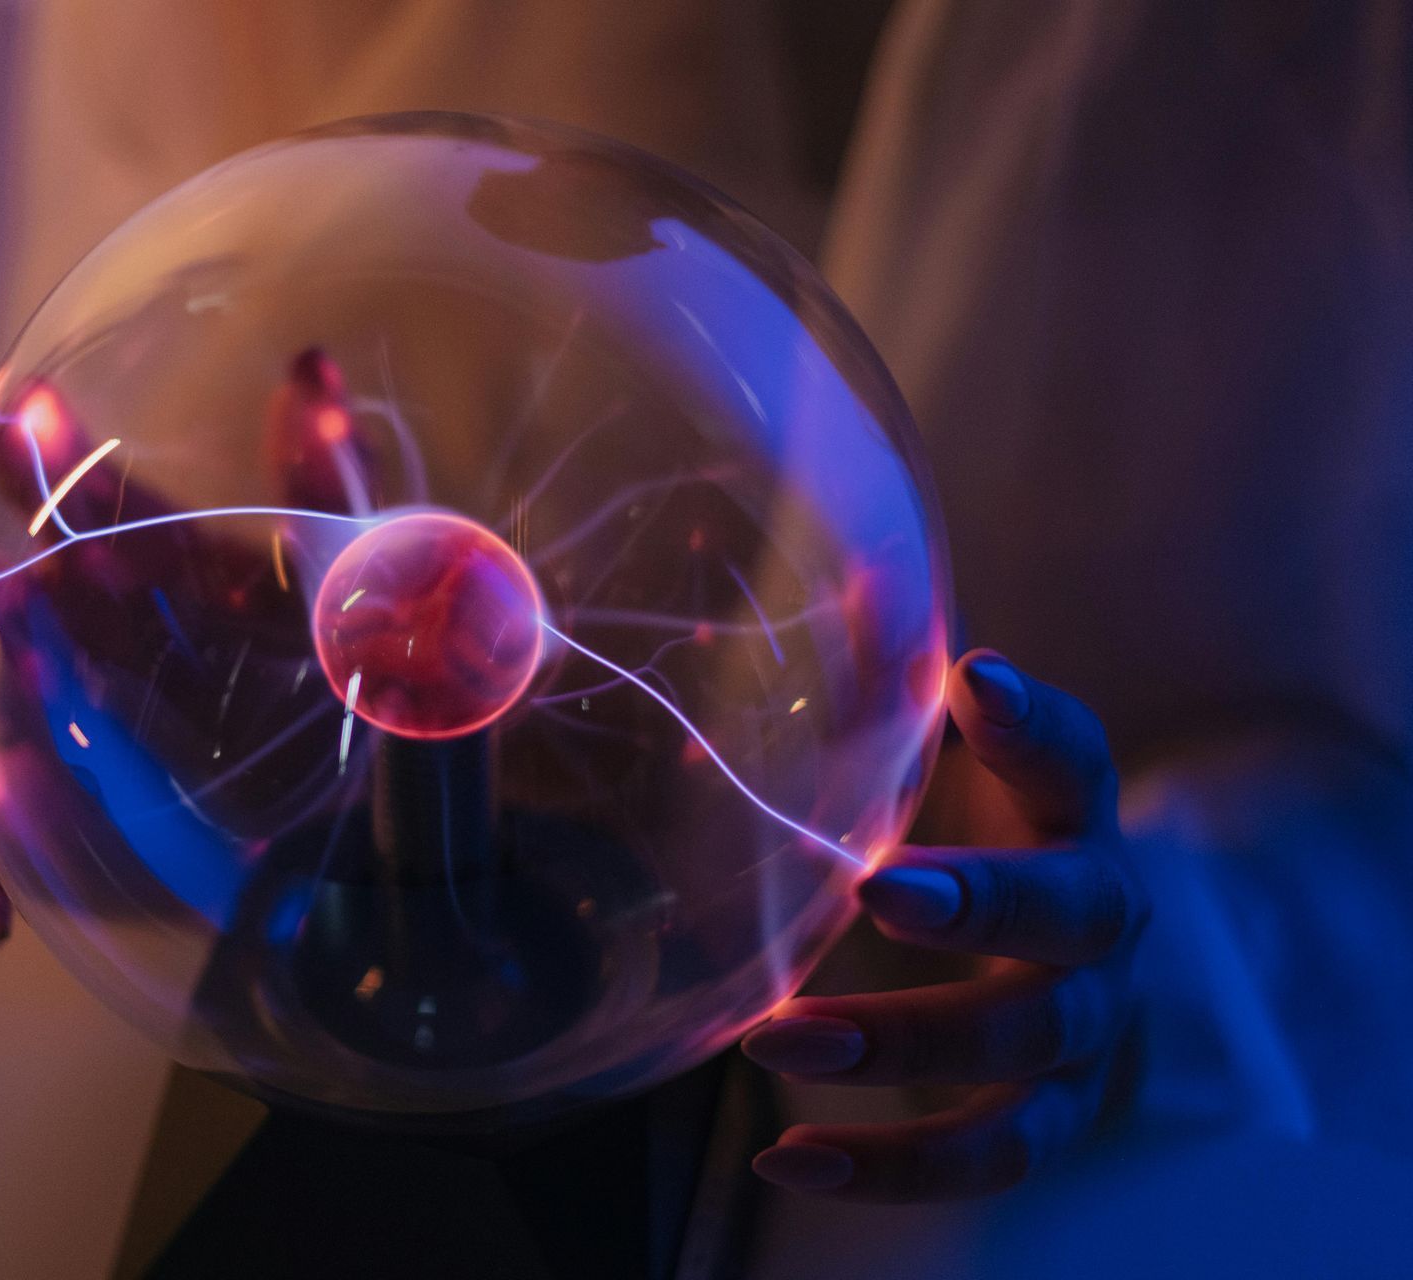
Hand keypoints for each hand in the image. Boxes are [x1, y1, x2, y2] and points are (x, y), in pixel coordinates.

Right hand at [0, 355, 373, 949]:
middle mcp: (62, 647)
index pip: (56, 491)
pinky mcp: (23, 849)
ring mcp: (29, 747)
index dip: (17, 439)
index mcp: (132, 573)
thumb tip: (310, 371)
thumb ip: (327, 499)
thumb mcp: (347, 608)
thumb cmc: (343, 710)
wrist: (368, 851)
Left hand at [741, 650, 1149, 1200]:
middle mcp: (1102, 918)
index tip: (972, 677)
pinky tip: (788, 1155)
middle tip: (873, 891)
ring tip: (780, 1040)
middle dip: (977, 904)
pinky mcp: (1056, 1110)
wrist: (1062, 949)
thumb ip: (894, 681)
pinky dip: (892, 1163)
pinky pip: (993, 1153)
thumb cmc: (976, 825)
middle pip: (1066, 915)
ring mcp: (1087, 1024)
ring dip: (904, 1045)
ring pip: (1024, 1047)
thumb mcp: (938, 753)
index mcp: (1072, 810)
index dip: (1029, 722)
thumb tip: (850, 579)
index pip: (1073, 755)